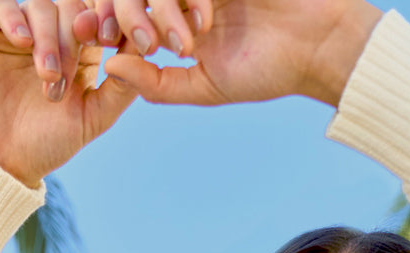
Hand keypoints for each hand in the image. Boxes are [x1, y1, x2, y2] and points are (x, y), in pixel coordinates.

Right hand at [0, 0, 136, 186]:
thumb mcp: (94, 117)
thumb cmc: (48, 143)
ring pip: (43, 6)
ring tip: (48, 76)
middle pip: (73, 6)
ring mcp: (21, 28)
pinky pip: (4, 4)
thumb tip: (144, 51)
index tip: (110, 38)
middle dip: (75, 36)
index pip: (100, 15)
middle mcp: (53, 33)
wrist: (0, 159)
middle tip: (67, 74)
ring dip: (49, 39)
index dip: (108, 18)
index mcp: (82, 50)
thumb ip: (121, 87)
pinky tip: (22, 43)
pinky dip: (16, 19)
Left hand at [100, 0, 382, 108]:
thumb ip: (158, 82)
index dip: (106, 22)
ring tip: (171, 41)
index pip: (130, 13)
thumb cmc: (269, 69)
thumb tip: (110, 68)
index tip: (90, 37)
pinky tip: (200, 24)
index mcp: (177, 19)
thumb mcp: (206, 86)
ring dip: (155, 7)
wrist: (320, 44)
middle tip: (121, 35)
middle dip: (121, 10)